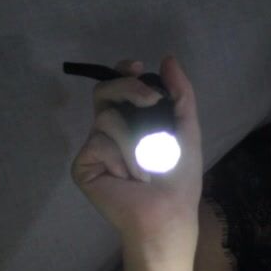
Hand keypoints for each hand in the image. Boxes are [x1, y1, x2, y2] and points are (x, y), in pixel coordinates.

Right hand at [70, 55, 203, 246]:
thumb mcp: (187, 130)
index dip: (123, 73)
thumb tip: (168, 58)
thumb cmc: (179, 178)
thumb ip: (180, 94)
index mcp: (132, 121)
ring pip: (107, 118)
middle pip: (104, 92)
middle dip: (128, 89)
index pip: (119, 87)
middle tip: (150, 100)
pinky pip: (98, 143)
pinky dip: (121, 157)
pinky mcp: (84, 165)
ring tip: (148, 167)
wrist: (167, 212)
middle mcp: (109, 130)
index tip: (137, 66)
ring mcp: (94, 147)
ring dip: (136, 141)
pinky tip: (129, 178)